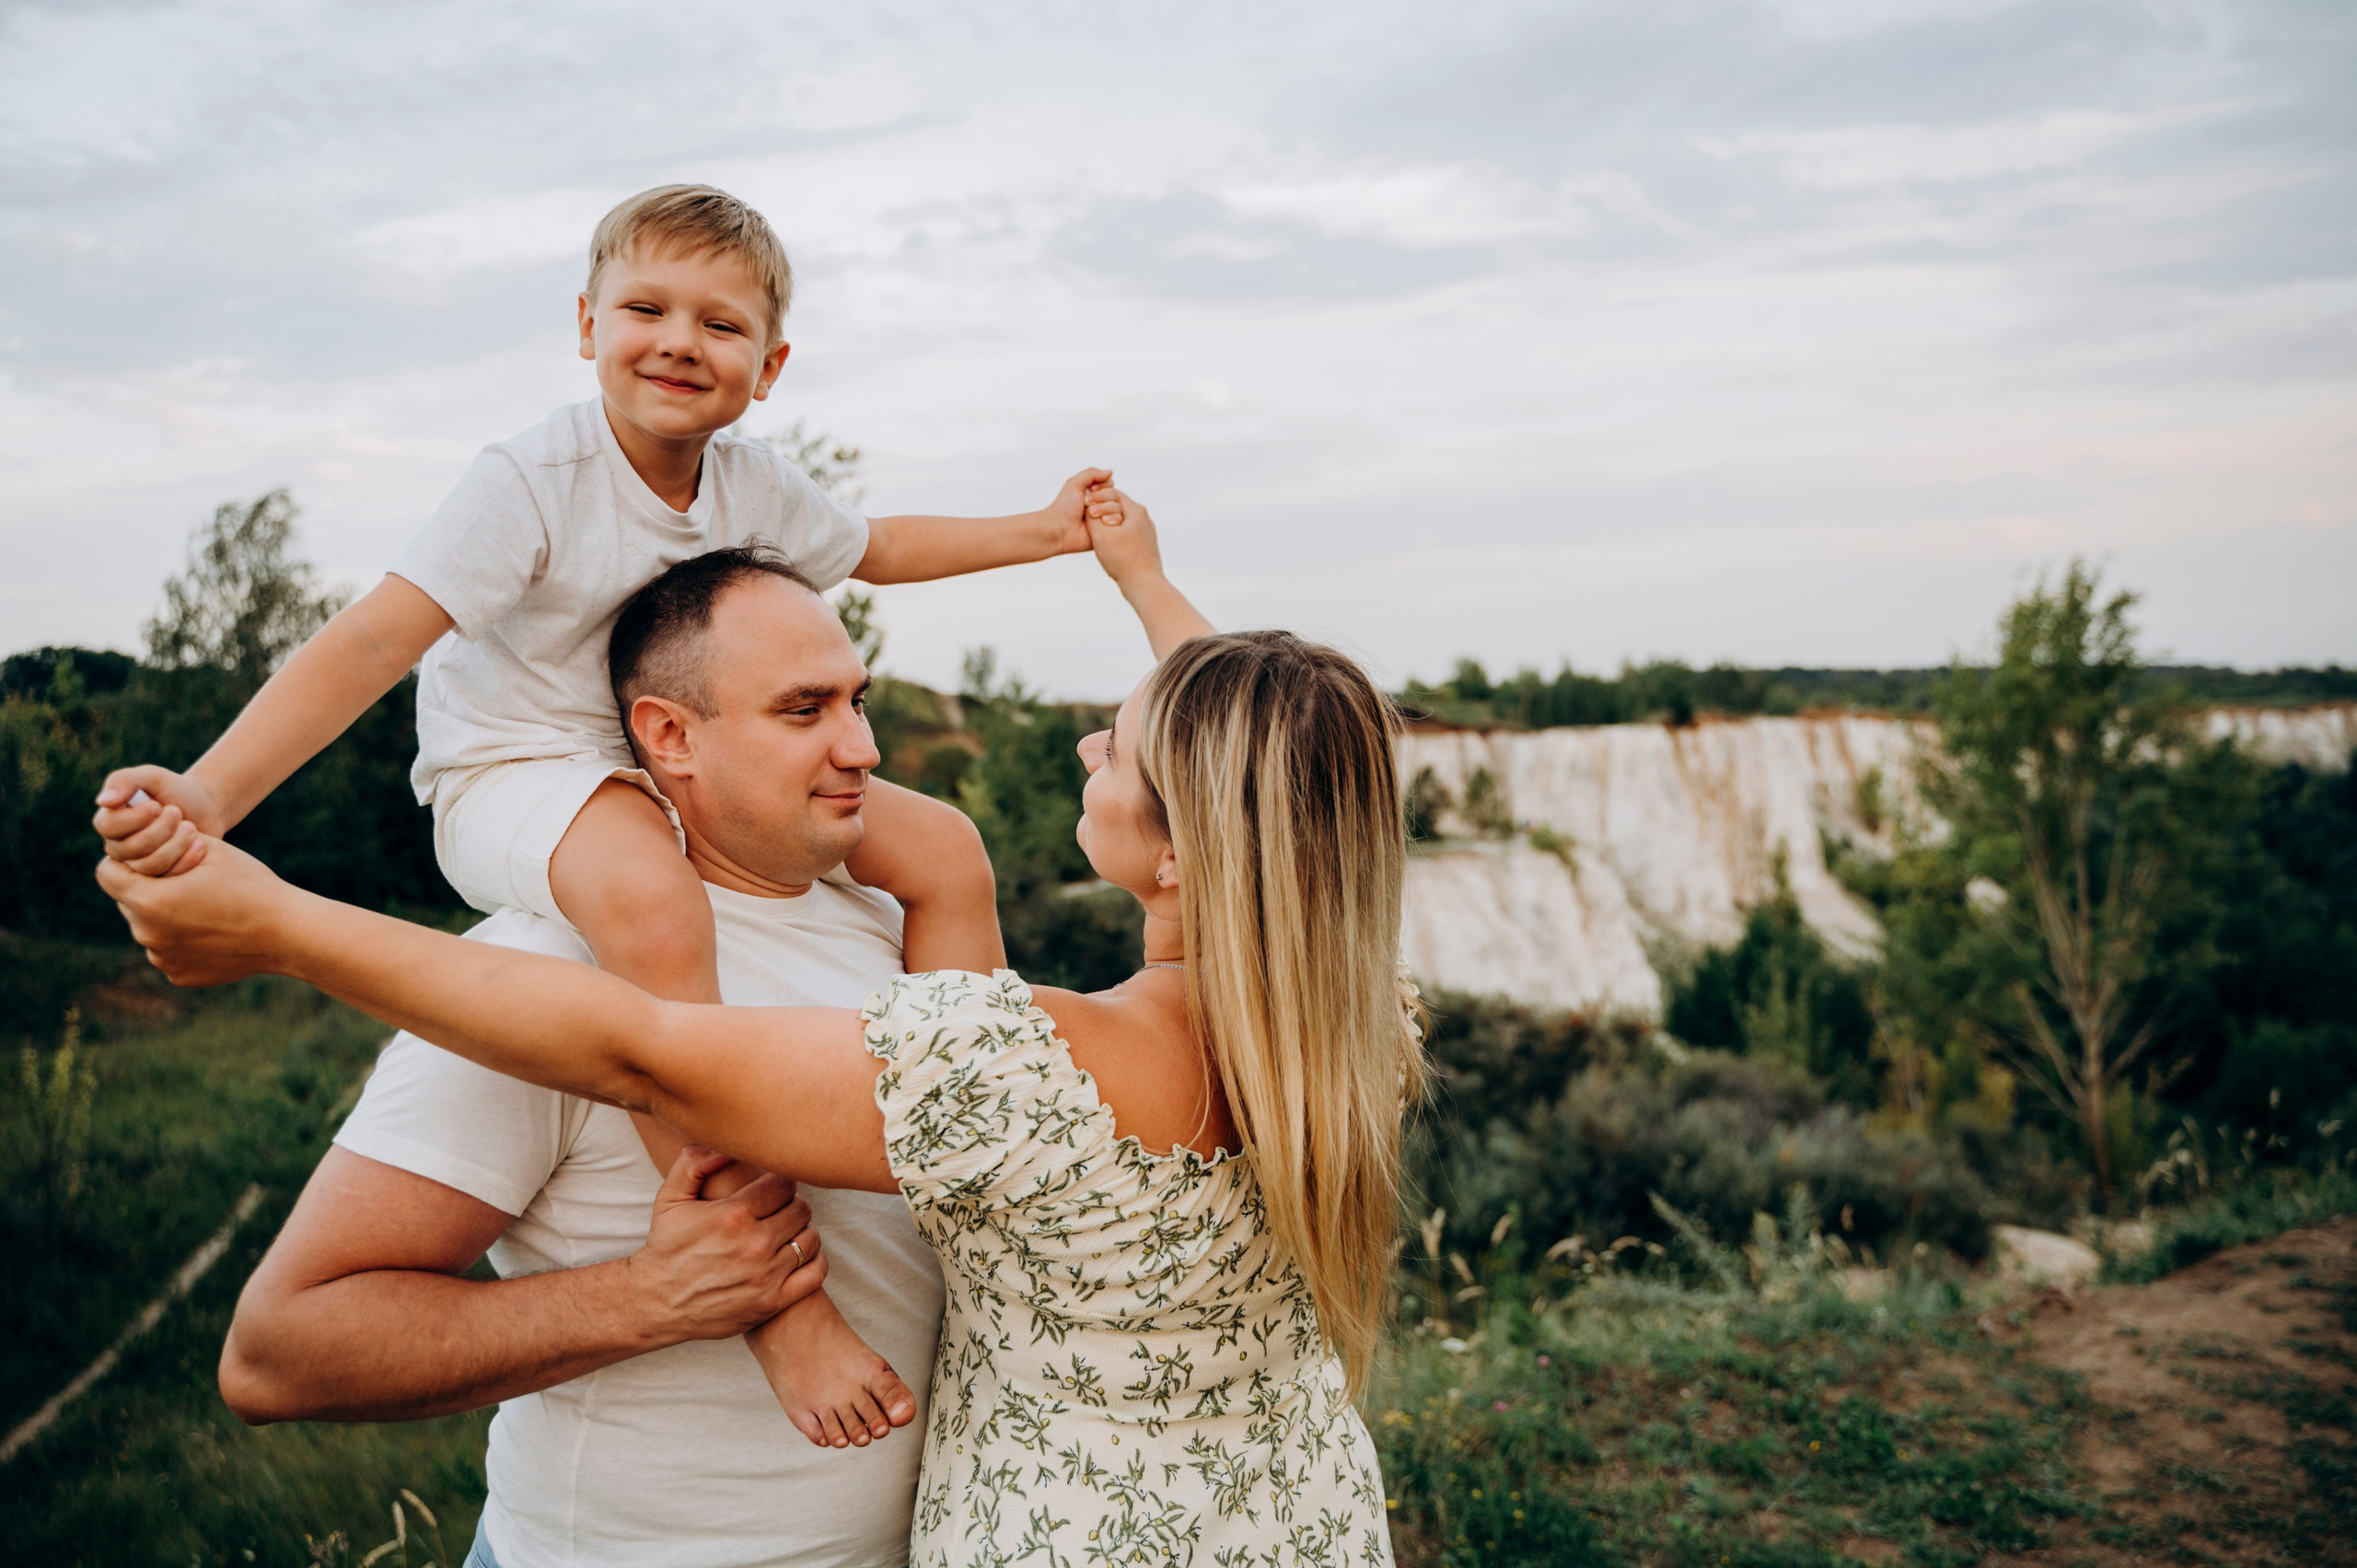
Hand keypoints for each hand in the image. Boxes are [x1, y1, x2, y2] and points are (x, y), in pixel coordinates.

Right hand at [94, 765, 226, 876]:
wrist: (206, 808)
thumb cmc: (175, 789)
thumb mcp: (152, 777)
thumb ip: (126, 781)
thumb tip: (103, 801)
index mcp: (111, 821)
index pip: (108, 826)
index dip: (134, 819)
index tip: (158, 806)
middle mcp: (119, 846)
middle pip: (130, 849)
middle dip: (160, 830)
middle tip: (178, 813)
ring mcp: (138, 865)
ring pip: (148, 866)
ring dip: (174, 845)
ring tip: (192, 828)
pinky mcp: (161, 877)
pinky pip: (166, 879)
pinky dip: (185, 861)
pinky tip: (200, 846)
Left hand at [96, 836, 288, 986]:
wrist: (287, 933)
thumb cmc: (250, 885)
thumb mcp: (209, 849)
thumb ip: (165, 839)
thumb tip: (142, 831)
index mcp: (148, 900)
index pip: (107, 874)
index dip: (126, 861)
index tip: (151, 858)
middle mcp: (146, 934)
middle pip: (129, 902)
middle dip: (150, 889)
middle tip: (188, 881)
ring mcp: (162, 959)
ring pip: (150, 928)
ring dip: (167, 915)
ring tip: (207, 907)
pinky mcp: (179, 975)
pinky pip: (169, 951)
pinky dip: (184, 940)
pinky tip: (215, 931)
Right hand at [626, 1145, 825, 1341]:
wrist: (656, 1303)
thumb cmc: (666, 1246)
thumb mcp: (670, 1199)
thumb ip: (694, 1162)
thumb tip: (724, 1144)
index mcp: (733, 1215)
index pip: (784, 1183)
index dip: (780, 1181)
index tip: (771, 1188)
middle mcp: (754, 1244)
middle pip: (801, 1209)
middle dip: (792, 1204)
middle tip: (778, 1210)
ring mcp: (765, 1276)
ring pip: (810, 1239)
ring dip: (802, 1231)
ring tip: (786, 1231)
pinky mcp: (771, 1302)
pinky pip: (815, 1273)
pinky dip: (814, 1261)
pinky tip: (797, 1256)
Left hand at [1041, 467, 1112, 555]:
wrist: (1060, 529)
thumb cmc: (1064, 506)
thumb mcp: (1074, 483)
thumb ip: (1091, 473)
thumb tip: (1110, 472)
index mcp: (1094, 493)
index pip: (1110, 484)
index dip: (1103, 486)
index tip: (1090, 490)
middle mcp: (1101, 505)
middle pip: (1116, 495)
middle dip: (1102, 498)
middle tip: (1086, 504)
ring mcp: (1105, 518)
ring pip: (1119, 508)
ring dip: (1104, 509)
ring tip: (1090, 515)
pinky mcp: (1108, 531)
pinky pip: (1119, 521)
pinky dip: (1111, 519)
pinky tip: (1102, 522)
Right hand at [1083, 486, 1165, 588]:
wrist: (1144, 585)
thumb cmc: (1122, 559)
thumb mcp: (1100, 535)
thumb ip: (1091, 517)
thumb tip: (1088, 507)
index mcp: (1136, 510)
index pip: (1112, 493)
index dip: (1095, 498)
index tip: (1084, 507)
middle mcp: (1145, 518)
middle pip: (1118, 506)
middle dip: (1102, 509)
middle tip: (1088, 518)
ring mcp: (1147, 532)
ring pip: (1122, 521)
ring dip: (1107, 524)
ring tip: (1096, 535)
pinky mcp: (1145, 545)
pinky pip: (1126, 534)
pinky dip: (1115, 536)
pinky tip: (1107, 548)